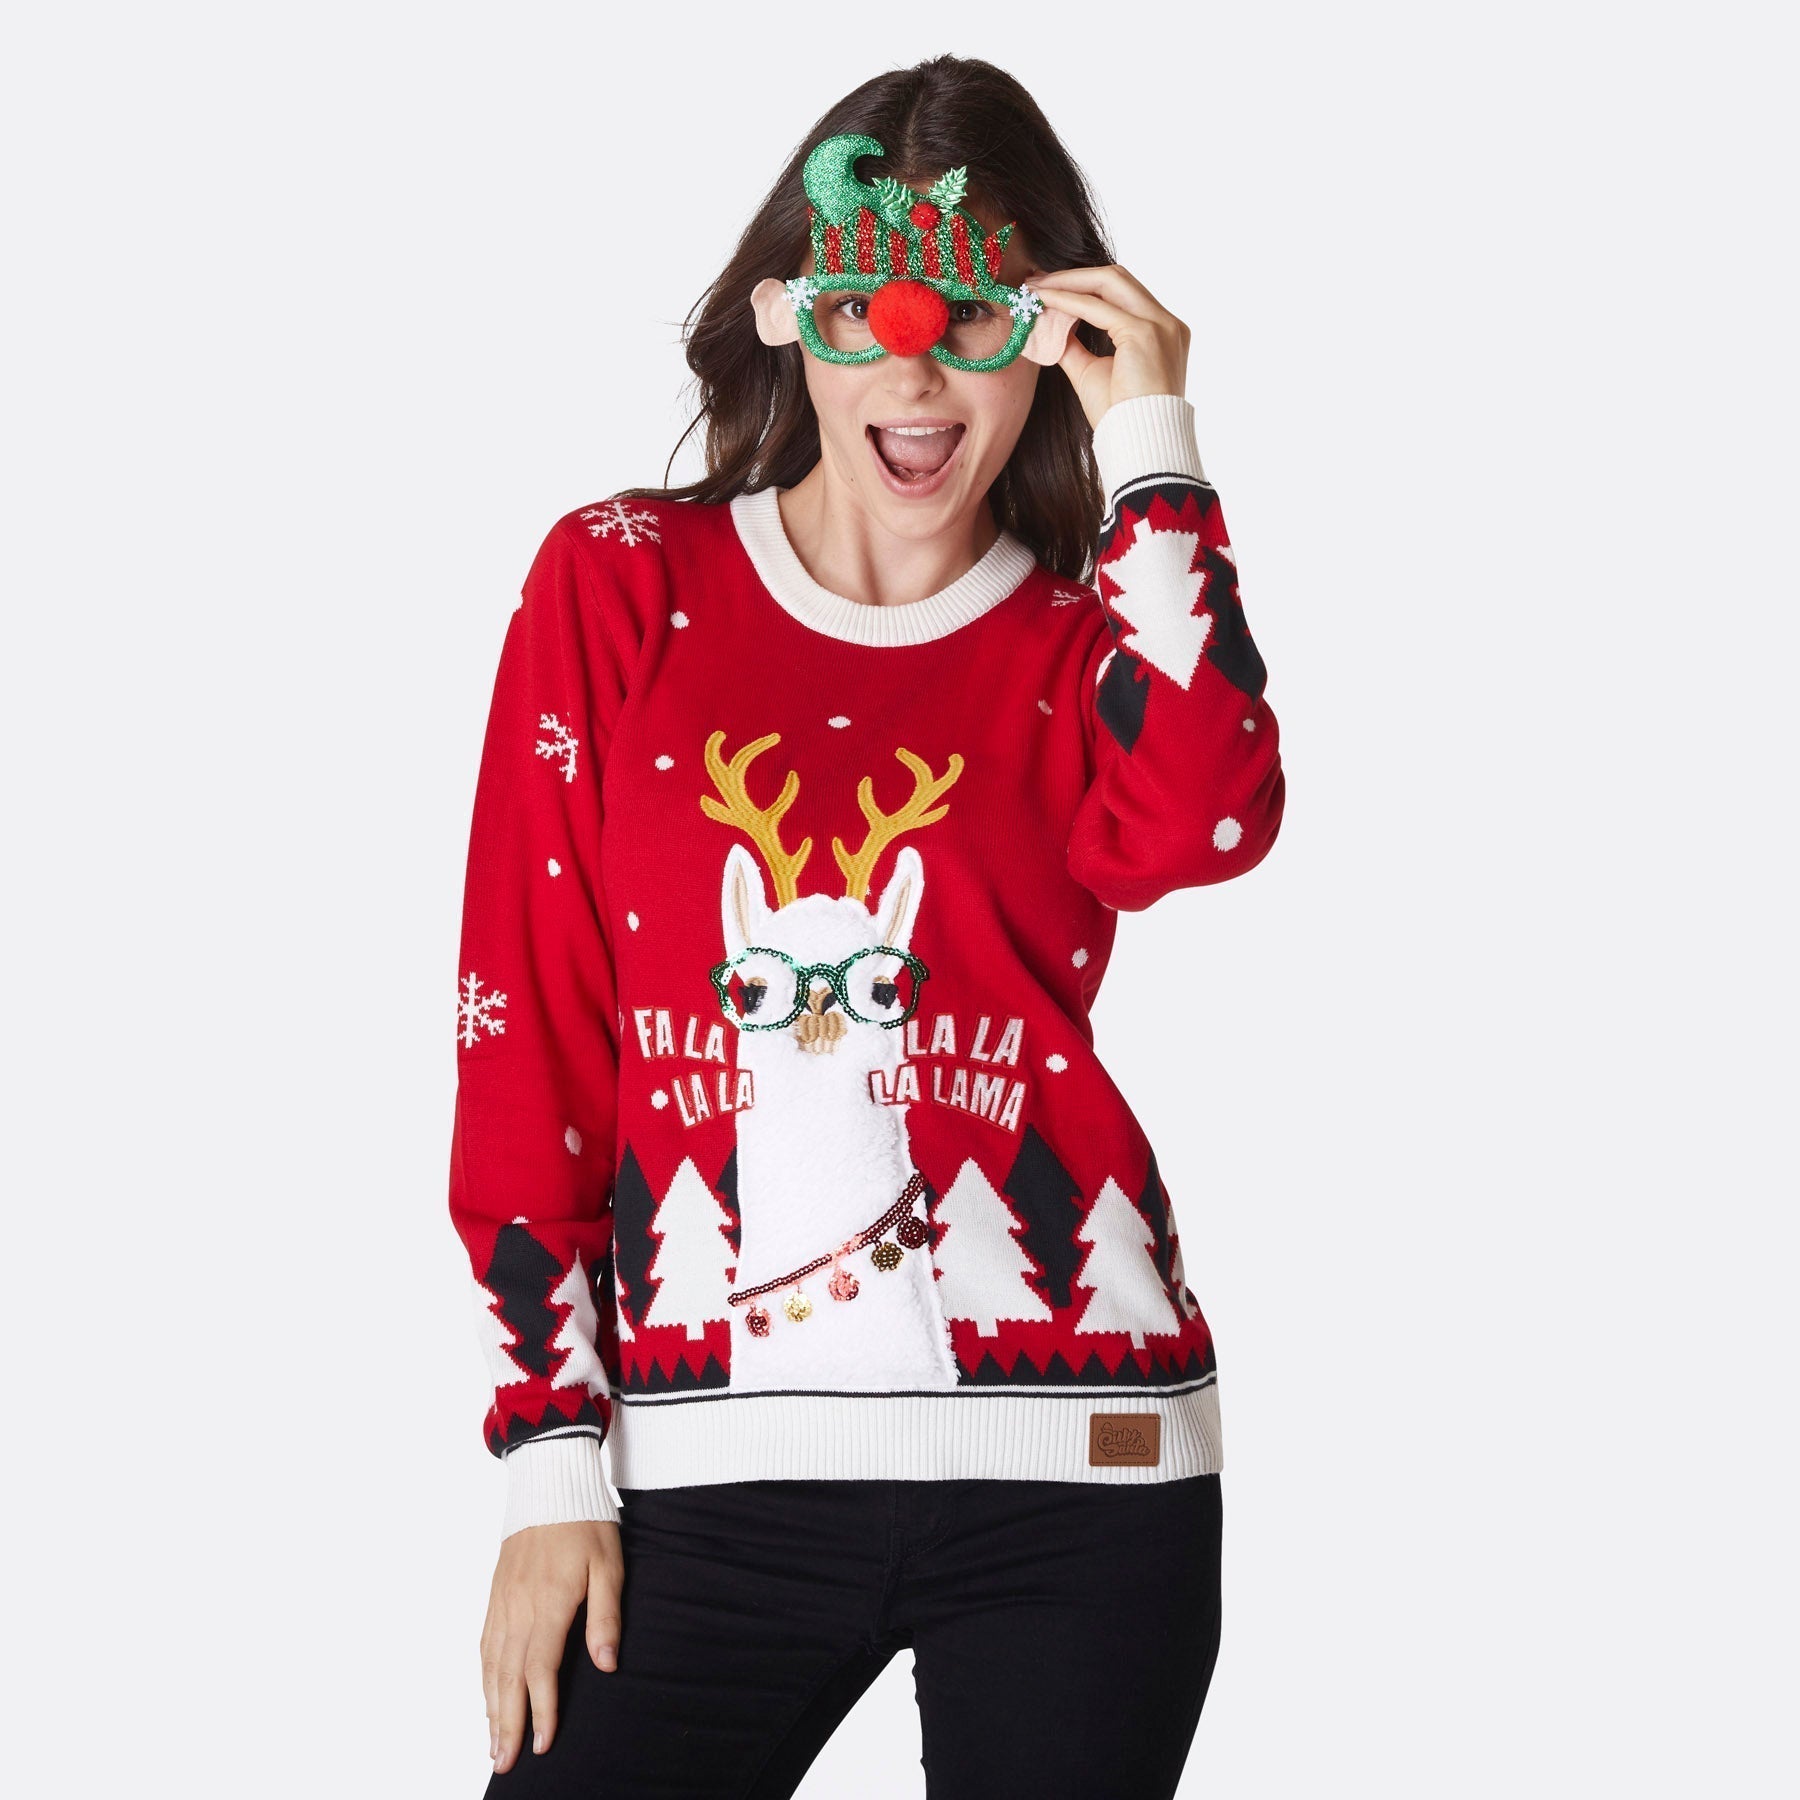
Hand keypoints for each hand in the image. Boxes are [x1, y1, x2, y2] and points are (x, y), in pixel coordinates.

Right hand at [481, 1520, 622, 1773]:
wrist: (550, 1482)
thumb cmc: (585, 1522)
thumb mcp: (609, 1564)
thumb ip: (606, 1616)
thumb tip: (607, 1665)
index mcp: (549, 1602)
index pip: (541, 1668)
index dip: (541, 1710)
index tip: (543, 1743)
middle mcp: (519, 1607)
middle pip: (508, 1676)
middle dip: (507, 1723)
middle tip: (504, 1763)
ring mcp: (502, 1601)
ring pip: (492, 1664)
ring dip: (491, 1707)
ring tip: (493, 1743)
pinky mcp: (496, 1594)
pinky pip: (485, 1644)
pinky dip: (484, 1677)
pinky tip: (487, 1696)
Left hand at [1026, 264, 1190, 428]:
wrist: (1141, 444)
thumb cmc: (1120, 418)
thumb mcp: (1092, 372)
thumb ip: (1075, 345)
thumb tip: (1049, 326)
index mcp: (1161, 332)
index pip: (1121, 294)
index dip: (1084, 288)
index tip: (1050, 289)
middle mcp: (1166, 322)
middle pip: (1117, 278)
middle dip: (1074, 276)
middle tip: (1038, 281)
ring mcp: (1159, 324)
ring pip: (1109, 282)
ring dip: (1069, 282)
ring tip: (1037, 287)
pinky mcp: (1144, 332)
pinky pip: (1098, 307)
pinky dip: (1068, 301)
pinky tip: (1045, 302)